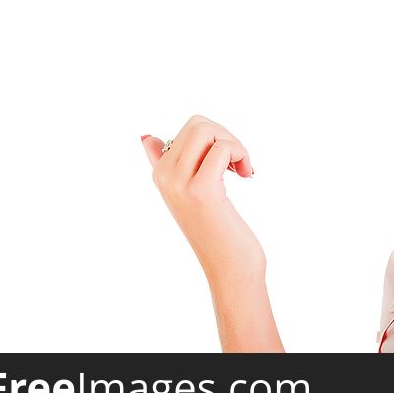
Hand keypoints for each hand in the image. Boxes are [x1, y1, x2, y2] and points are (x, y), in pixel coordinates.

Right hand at [141, 114, 264, 284]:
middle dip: (226, 136)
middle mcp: (164, 176)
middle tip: (238, 164)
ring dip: (234, 144)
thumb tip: (146, 137)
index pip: (189, 128)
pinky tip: (247, 174)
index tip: (228, 162)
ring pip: (207, 130)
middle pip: (198, 123)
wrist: (229, 269)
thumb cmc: (217, 232)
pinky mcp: (201, 190)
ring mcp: (179, 183)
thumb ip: (167, 165)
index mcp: (160, 173)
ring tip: (242, 169)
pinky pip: (222, 148)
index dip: (216, 138)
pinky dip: (241, 154)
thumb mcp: (190, 195)